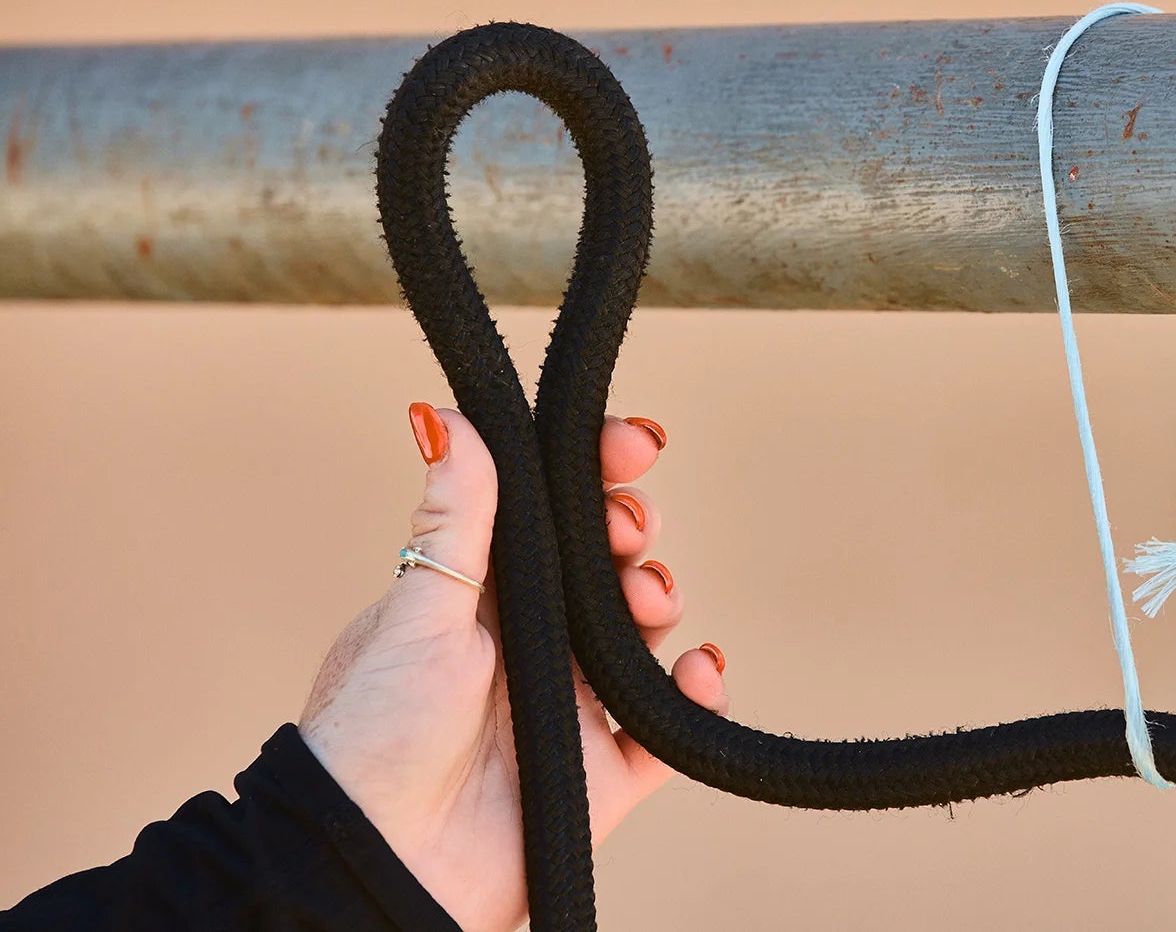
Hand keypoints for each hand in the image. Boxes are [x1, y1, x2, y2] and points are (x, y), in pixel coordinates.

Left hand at [299, 405, 725, 931]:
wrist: (377, 864)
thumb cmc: (373, 737)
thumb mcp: (416, 611)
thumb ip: (452, 521)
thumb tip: (444, 415)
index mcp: (483, 593)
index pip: (551, 512)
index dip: (595, 470)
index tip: (631, 442)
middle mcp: (531, 640)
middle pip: (607, 561)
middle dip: (632, 530)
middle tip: (628, 530)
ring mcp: (572, 703)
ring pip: (643, 632)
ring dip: (659, 600)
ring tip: (646, 603)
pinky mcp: (603, 771)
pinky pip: (672, 727)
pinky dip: (698, 697)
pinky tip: (699, 669)